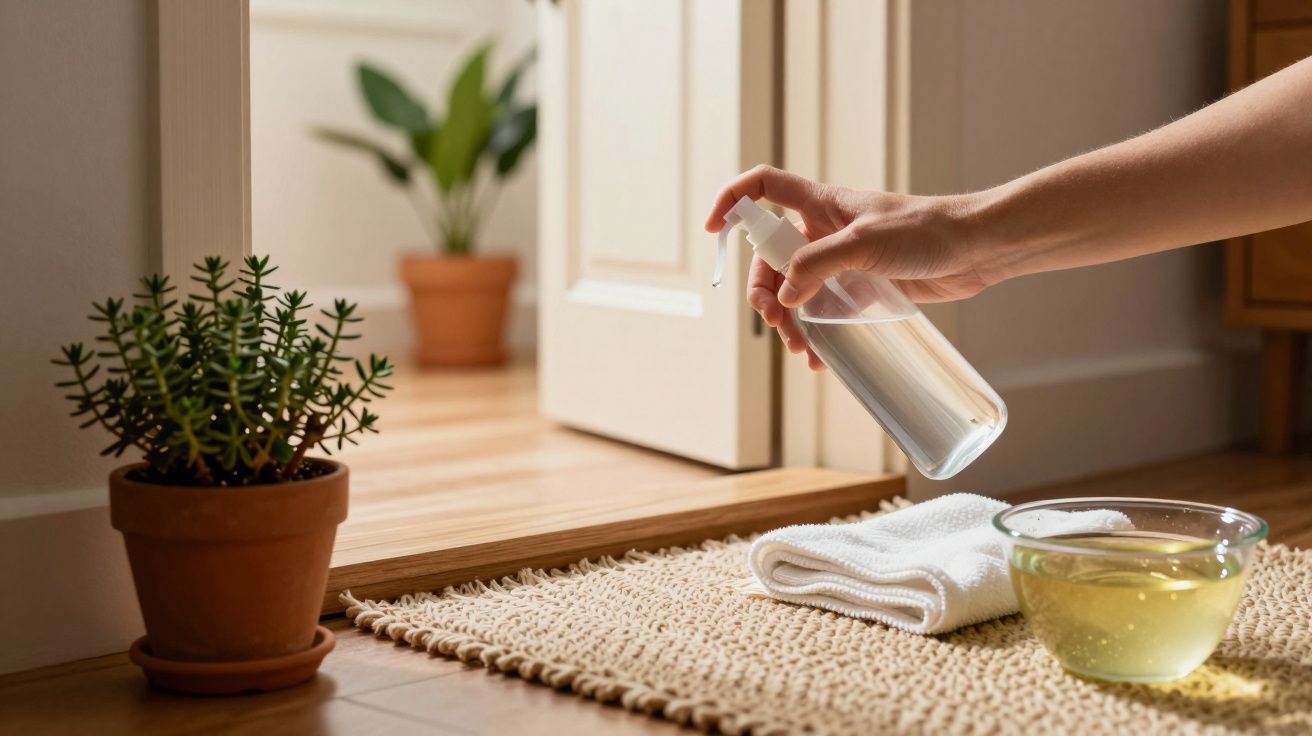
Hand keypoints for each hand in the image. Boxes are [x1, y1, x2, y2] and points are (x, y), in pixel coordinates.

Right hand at [704, 166, 993, 369]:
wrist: (977, 249)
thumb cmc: (927, 231)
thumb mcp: (864, 243)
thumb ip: (817, 264)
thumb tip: (785, 297)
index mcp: (820, 203)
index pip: (762, 187)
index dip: (732, 201)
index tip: (713, 229)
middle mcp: (825, 229)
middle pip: (771, 254)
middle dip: (764, 289)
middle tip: (773, 318)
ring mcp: (842, 259)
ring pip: (795, 288)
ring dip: (789, 319)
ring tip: (798, 347)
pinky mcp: (862, 286)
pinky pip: (825, 310)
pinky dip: (816, 333)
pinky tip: (819, 356)